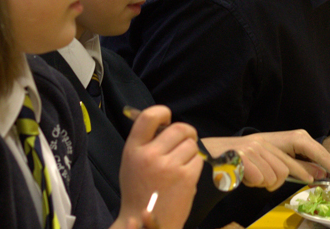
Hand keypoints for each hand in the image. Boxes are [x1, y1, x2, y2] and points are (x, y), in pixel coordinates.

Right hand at [116, 105, 202, 228]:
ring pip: (191, 144)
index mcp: (133, 149)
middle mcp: (150, 155)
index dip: (162, 112)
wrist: (144, 223)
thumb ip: (145, 142)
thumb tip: (166, 124)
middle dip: (186, 133)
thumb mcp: (131, 162)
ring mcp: (169, 167)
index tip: (167, 118)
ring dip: (190, 151)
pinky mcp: (186, 178)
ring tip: (180, 164)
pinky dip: (195, 165)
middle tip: (185, 140)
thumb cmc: (139, 191)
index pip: (149, 116)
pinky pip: (198, 160)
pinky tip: (185, 175)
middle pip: (179, 128)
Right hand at [203, 130, 329, 190]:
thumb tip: (317, 173)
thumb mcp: (266, 160)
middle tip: (282, 180)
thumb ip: (289, 164)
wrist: (208, 157)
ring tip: (252, 177)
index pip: (307, 145)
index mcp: (273, 139)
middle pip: (289, 168)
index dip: (325, 160)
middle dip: (290, 178)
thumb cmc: (239, 162)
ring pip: (276, 176)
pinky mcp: (244, 157)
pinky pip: (262, 180)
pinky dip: (254, 183)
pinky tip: (244, 177)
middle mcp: (264, 141)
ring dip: (265, 183)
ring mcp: (254, 148)